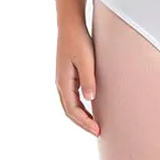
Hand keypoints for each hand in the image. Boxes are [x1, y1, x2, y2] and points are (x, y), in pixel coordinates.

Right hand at [55, 22, 99, 136]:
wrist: (71, 26)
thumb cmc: (79, 41)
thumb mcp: (86, 60)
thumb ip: (88, 80)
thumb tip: (89, 99)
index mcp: (63, 82)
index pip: (72, 110)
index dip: (84, 122)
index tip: (97, 130)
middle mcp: (61, 83)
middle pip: (69, 111)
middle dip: (83, 123)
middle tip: (98, 132)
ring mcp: (63, 80)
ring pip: (70, 105)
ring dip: (82, 117)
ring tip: (95, 125)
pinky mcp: (68, 76)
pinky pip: (73, 97)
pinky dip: (81, 108)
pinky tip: (91, 109)